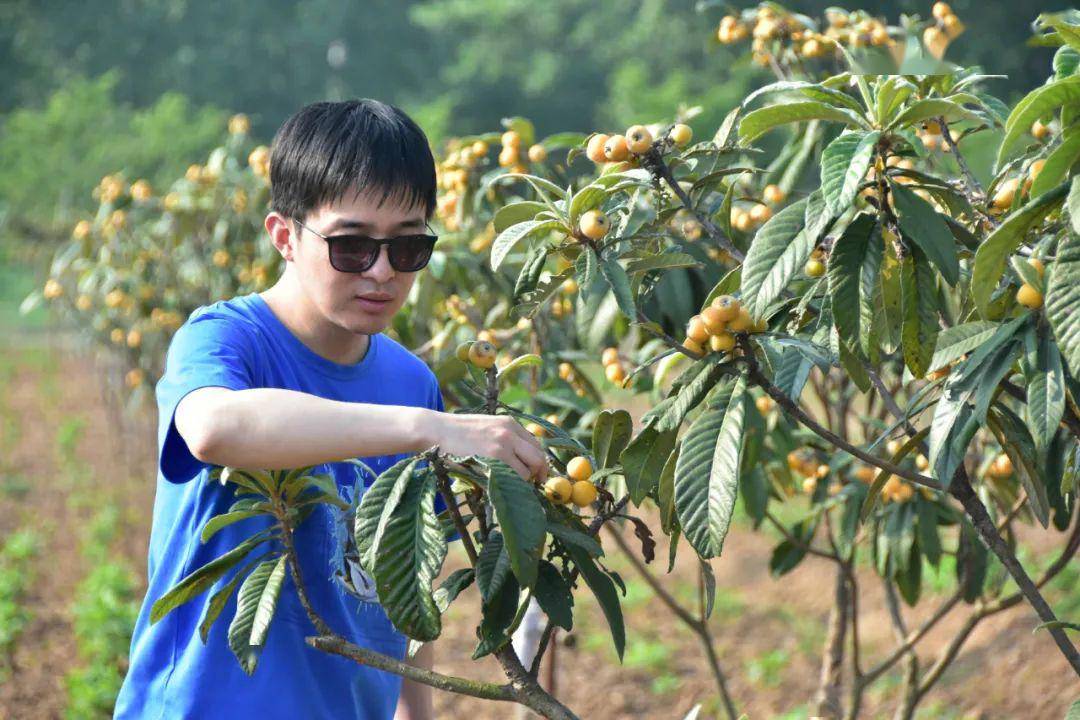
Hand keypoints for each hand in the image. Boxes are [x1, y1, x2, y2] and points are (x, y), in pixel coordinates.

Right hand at [424, 412, 548, 483]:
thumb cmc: (458, 432)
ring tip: (513, 486)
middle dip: (539, 473)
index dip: (539, 461)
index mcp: (509, 423)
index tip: (537, 473)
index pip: (535, 444)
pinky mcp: (495, 456)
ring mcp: (503, 443)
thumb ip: (504, 438)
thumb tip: (520, 459)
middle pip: (538, 457)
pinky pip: (514, 476)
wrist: (438, 429)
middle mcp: (510, 431)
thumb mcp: (486, 427)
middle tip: (536, 484)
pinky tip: (503, 486)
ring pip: (527, 470)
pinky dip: (513, 484)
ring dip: (524, 481)